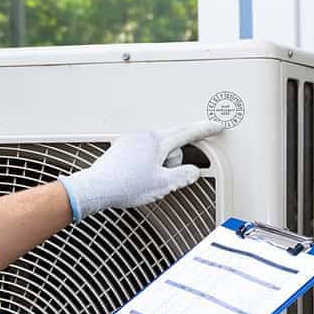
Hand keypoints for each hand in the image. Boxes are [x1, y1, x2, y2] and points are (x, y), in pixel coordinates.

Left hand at [58, 121, 222, 219]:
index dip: (205, 129)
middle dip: (172, 164)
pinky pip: (142, 156)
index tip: (216, 124)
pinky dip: (144, 167)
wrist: (96, 188)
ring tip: (143, 183)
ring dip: (157, 167)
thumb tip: (192, 172)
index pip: (187, 133)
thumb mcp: (164, 184)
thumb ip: (184, 176)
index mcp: (157, 141)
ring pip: (156, 153)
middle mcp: (143, 136)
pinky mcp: (121, 150)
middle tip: (162, 181)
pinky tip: (134, 180)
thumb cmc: (126, 185)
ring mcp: (130, 141)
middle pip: (171, 147)